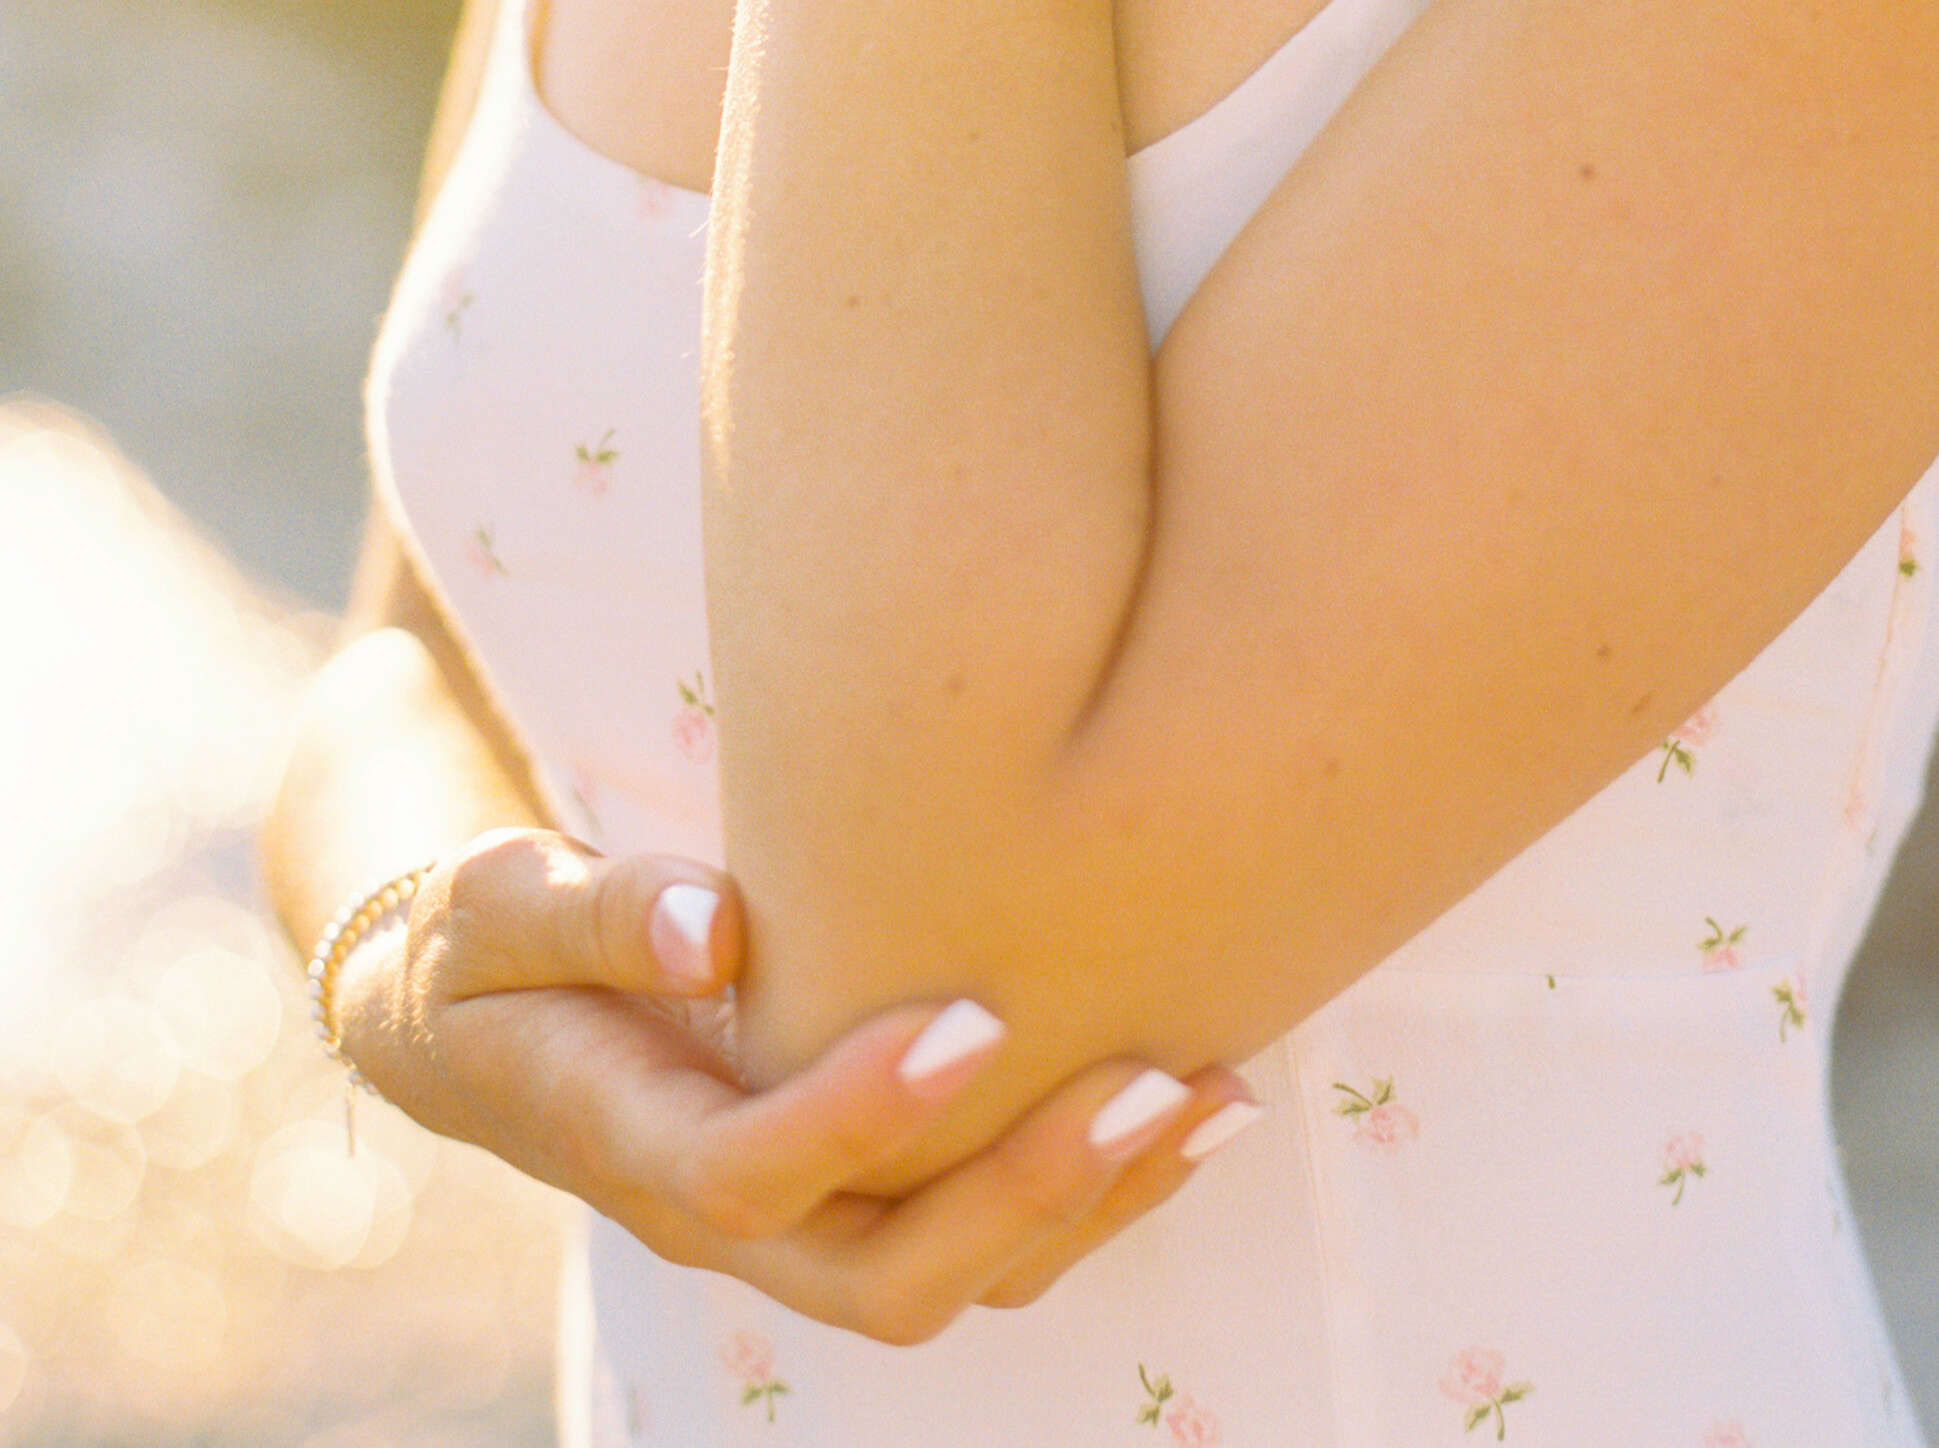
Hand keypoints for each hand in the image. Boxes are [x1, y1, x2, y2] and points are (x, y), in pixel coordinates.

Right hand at [335, 828, 1259, 1340]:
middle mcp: (726, 1215)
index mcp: (636, 1144)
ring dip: (1093, 1200)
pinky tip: (1196, 1094)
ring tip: (1214, 1093)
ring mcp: (799, 1224)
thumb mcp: (501, 906)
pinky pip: (987, 1238)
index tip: (976, 1015)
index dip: (867, 1113)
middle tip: (1149, 1080)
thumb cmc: (494, 943)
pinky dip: (1097, 1188)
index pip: (755, 1172)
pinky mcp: (857, 1198)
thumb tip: (714, 926)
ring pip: (958, 1276)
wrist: (481, 1018)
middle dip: (1027, 1190)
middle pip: (886, 1274)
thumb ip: (596, 911)